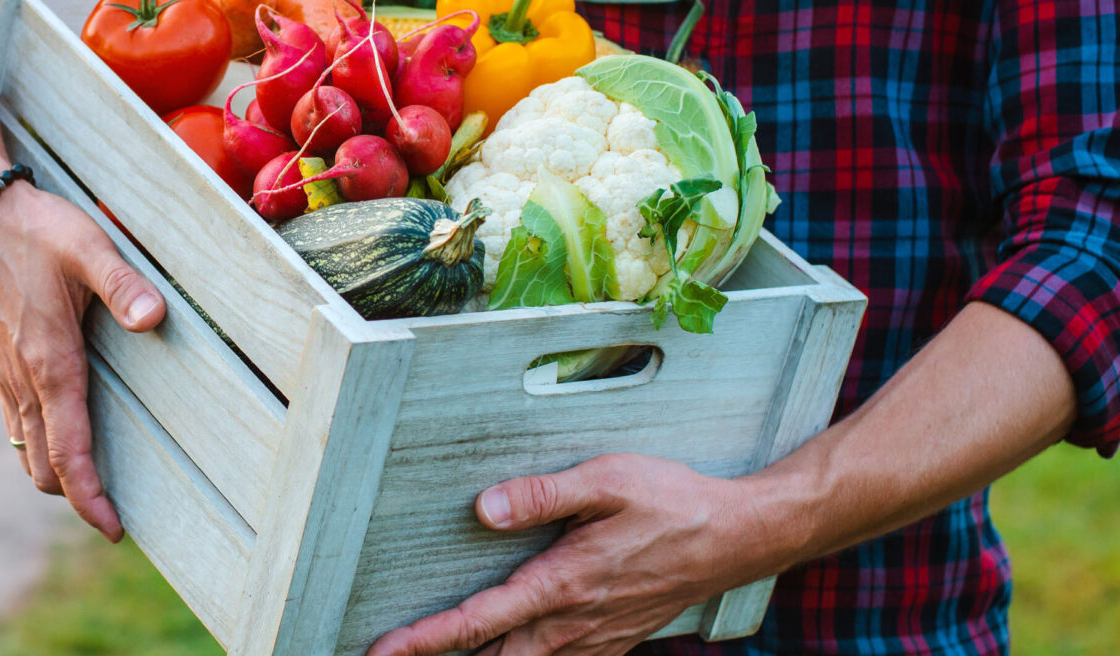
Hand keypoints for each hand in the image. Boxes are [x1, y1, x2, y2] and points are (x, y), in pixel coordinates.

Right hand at [0, 178, 165, 541]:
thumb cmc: (36, 228)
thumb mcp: (89, 247)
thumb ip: (123, 285)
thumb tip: (153, 319)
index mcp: (50, 362)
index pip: (68, 450)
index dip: (89, 496)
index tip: (112, 528)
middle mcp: (24, 379)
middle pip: (44, 466)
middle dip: (76, 495)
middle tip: (114, 513)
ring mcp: (6, 374)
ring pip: (27, 448)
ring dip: (56, 473)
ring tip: (94, 483)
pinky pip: (16, 423)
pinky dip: (39, 445)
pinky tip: (63, 435)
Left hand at [367, 454, 790, 655]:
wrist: (736, 538)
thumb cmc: (670, 502)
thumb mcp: (606, 481)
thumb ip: (543, 495)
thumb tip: (486, 508)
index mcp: (561, 585)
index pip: (478, 621)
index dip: (425, 641)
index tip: (383, 651)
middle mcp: (573, 624)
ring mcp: (594, 640)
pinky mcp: (612, 642)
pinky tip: (509, 653)